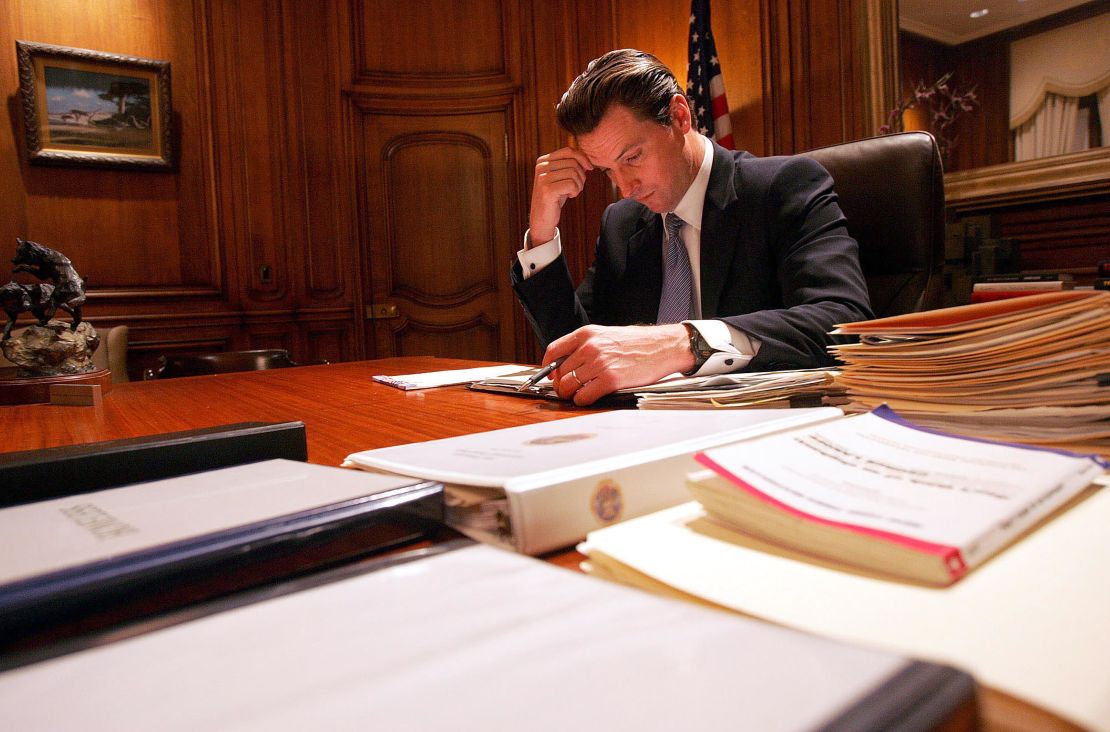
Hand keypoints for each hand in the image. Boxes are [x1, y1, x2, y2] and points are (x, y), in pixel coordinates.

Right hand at [528, 147, 592, 245]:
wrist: (542, 218)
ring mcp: (543, 178)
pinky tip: (570, 196)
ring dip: (579, 184)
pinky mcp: (547, 190)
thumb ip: (570, 166)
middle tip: (578, 186)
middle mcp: (541, 167)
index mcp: (543, 161)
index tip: (589, 168)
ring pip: (573, 173)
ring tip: (573, 192)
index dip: (582, 158)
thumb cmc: (554, 197)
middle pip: (573, 162)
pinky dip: (575, 191)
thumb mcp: (561, 178)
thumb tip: (587, 160)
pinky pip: (572, 184)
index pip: (568, 151)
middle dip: (581, 175)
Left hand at [542, 324, 694, 405]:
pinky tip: (589, 398)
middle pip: (560, 372)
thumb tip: (566, 364)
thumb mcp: (606, 335)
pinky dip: (582, 401)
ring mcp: (599, 364)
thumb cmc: (637, 343)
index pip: (553, 350)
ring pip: (568, 385)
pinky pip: (584, 396)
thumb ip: (585, 346)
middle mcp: (590, 347)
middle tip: (568, 389)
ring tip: (578, 394)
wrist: (662, 346)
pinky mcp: (610, 380)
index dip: (548, 366)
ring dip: (570, 394)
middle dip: (561, 384)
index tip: (550, 374)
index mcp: (587, 334)